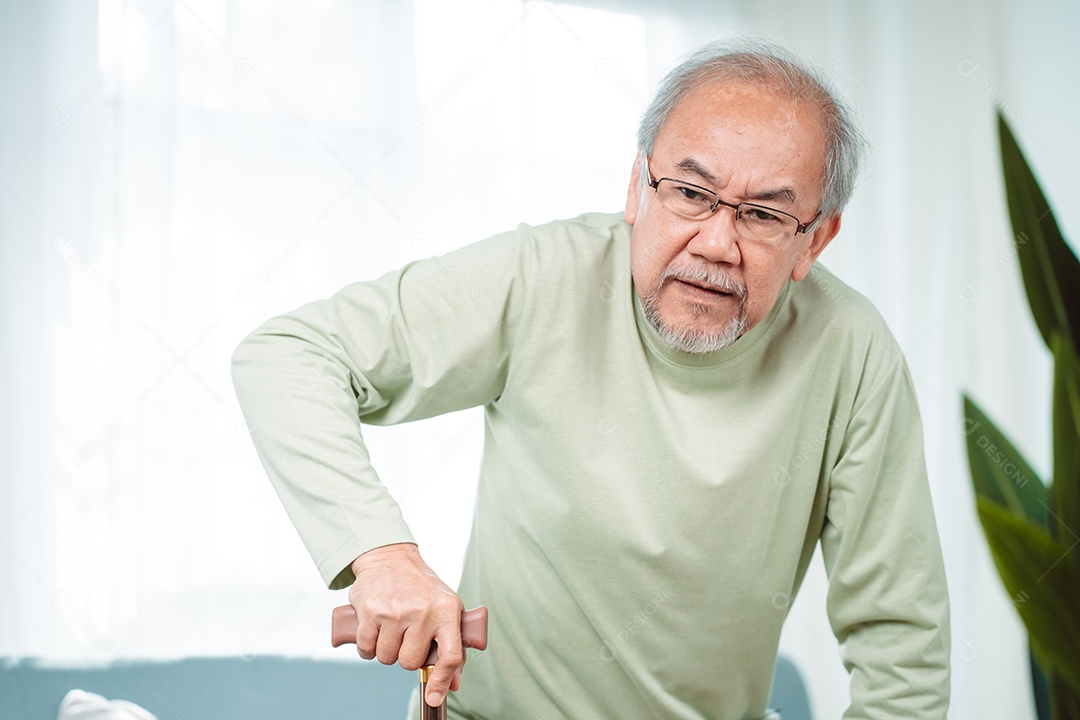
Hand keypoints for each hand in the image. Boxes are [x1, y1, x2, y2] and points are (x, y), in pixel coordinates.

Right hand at [348, 543, 464, 705]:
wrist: (391, 558)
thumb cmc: (422, 590)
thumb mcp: (445, 610)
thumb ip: (451, 646)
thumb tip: (453, 685)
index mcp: (447, 611)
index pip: (450, 656)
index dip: (442, 681)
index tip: (434, 697)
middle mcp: (423, 611)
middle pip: (409, 662)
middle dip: (405, 656)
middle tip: (406, 637)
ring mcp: (396, 611)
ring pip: (386, 658)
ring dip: (386, 650)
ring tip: (391, 629)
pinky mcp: (371, 611)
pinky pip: (366, 649)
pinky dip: (368, 647)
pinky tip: (375, 630)